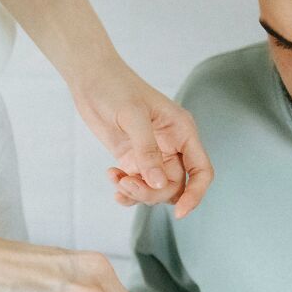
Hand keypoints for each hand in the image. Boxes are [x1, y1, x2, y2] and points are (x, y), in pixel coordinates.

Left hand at [72, 58, 212, 217]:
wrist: (91, 78)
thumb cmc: (115, 87)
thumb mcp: (133, 116)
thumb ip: (147, 151)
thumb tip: (159, 183)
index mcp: (183, 132)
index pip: (201, 171)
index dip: (196, 194)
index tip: (181, 213)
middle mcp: (172, 146)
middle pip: (175, 186)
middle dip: (153, 192)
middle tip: (127, 184)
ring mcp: (152, 154)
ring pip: (156, 189)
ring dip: (137, 192)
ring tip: (116, 179)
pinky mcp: (133, 159)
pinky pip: (137, 185)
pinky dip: (125, 190)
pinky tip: (112, 178)